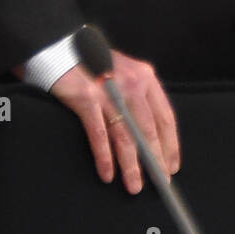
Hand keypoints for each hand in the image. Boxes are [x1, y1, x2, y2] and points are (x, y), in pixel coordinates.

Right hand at [49, 50, 180, 193]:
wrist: (61, 47)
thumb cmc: (94, 66)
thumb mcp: (125, 74)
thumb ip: (139, 97)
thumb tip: (151, 135)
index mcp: (146, 77)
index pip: (165, 116)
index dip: (170, 143)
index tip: (173, 164)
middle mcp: (132, 83)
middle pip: (148, 129)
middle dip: (155, 159)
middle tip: (160, 181)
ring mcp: (109, 91)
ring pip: (126, 135)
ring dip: (131, 165)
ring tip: (134, 186)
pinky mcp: (86, 98)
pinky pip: (99, 133)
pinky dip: (105, 156)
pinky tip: (108, 173)